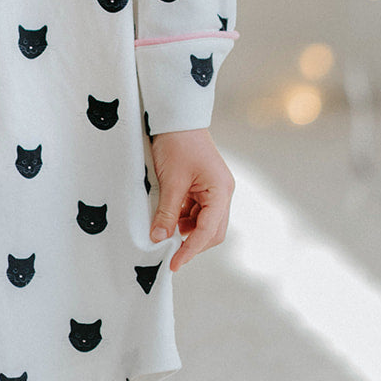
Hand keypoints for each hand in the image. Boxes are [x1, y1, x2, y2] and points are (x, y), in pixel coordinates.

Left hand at [148, 128, 234, 271]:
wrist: (176, 116)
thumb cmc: (177, 143)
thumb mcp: (171, 181)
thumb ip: (167, 213)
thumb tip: (159, 239)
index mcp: (221, 191)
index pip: (208, 231)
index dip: (191, 250)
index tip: (174, 264)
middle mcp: (222, 193)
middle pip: (211, 231)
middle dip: (191, 242)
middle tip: (168, 252)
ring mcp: (214, 189)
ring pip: (203, 222)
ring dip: (186, 230)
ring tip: (165, 231)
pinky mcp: (204, 186)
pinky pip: (196, 210)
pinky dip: (183, 218)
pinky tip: (168, 217)